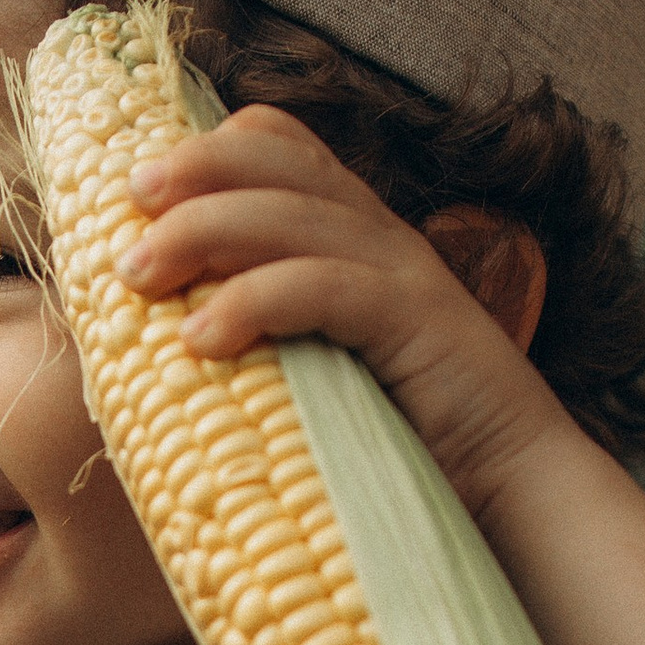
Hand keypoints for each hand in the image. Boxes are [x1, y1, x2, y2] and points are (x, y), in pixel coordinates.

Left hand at [120, 108, 567, 522]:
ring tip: (138, 274)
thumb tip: (154, 357)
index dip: (212, 149)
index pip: (285, 148)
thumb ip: (265, 346)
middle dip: (194, 171)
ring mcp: (403, 275)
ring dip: (202, 232)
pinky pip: (324, 288)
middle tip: (128, 202)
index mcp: (357, 238)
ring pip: (290, 216)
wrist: (517, 495)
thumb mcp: (321, 377)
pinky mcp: (417, 322)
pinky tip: (200, 340)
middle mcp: (381, 238)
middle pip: (278, 163)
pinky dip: (254, 303)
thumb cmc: (409, 449)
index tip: (140, 188)